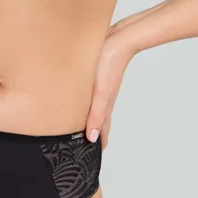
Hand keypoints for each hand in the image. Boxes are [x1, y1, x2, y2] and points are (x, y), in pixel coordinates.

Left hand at [81, 31, 136, 150]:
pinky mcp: (97, 75)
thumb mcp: (100, 93)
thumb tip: (92, 138)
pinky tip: (79, 98)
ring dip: (87, 118)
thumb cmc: (109, 64)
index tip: (92, 158)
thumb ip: (96, 115)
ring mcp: (101, 87)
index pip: (102, 130)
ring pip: (94, 108)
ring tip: (78, 126)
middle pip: (98, 121)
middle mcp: (103, 98)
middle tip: (81, 146)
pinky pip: (90, 95)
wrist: (119, 39)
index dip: (98, 144)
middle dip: (91, 134)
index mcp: (105, 105)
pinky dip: (85, 103)